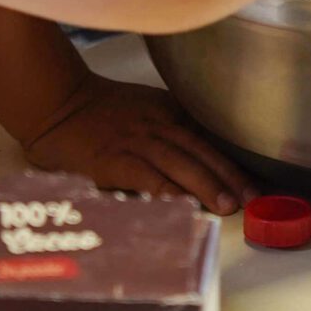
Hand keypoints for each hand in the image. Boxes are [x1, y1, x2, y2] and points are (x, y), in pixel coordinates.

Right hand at [24, 77, 251, 215]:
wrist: (57, 105)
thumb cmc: (97, 111)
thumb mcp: (141, 108)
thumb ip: (168, 127)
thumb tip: (199, 155)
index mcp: (165, 111)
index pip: (206, 135)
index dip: (231, 159)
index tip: (253, 179)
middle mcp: (156, 124)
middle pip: (200, 149)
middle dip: (228, 174)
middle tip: (252, 197)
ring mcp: (135, 142)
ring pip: (179, 162)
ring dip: (206, 184)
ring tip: (227, 205)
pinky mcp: (114, 161)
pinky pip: (146, 177)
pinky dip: (167, 191)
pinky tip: (184, 206)